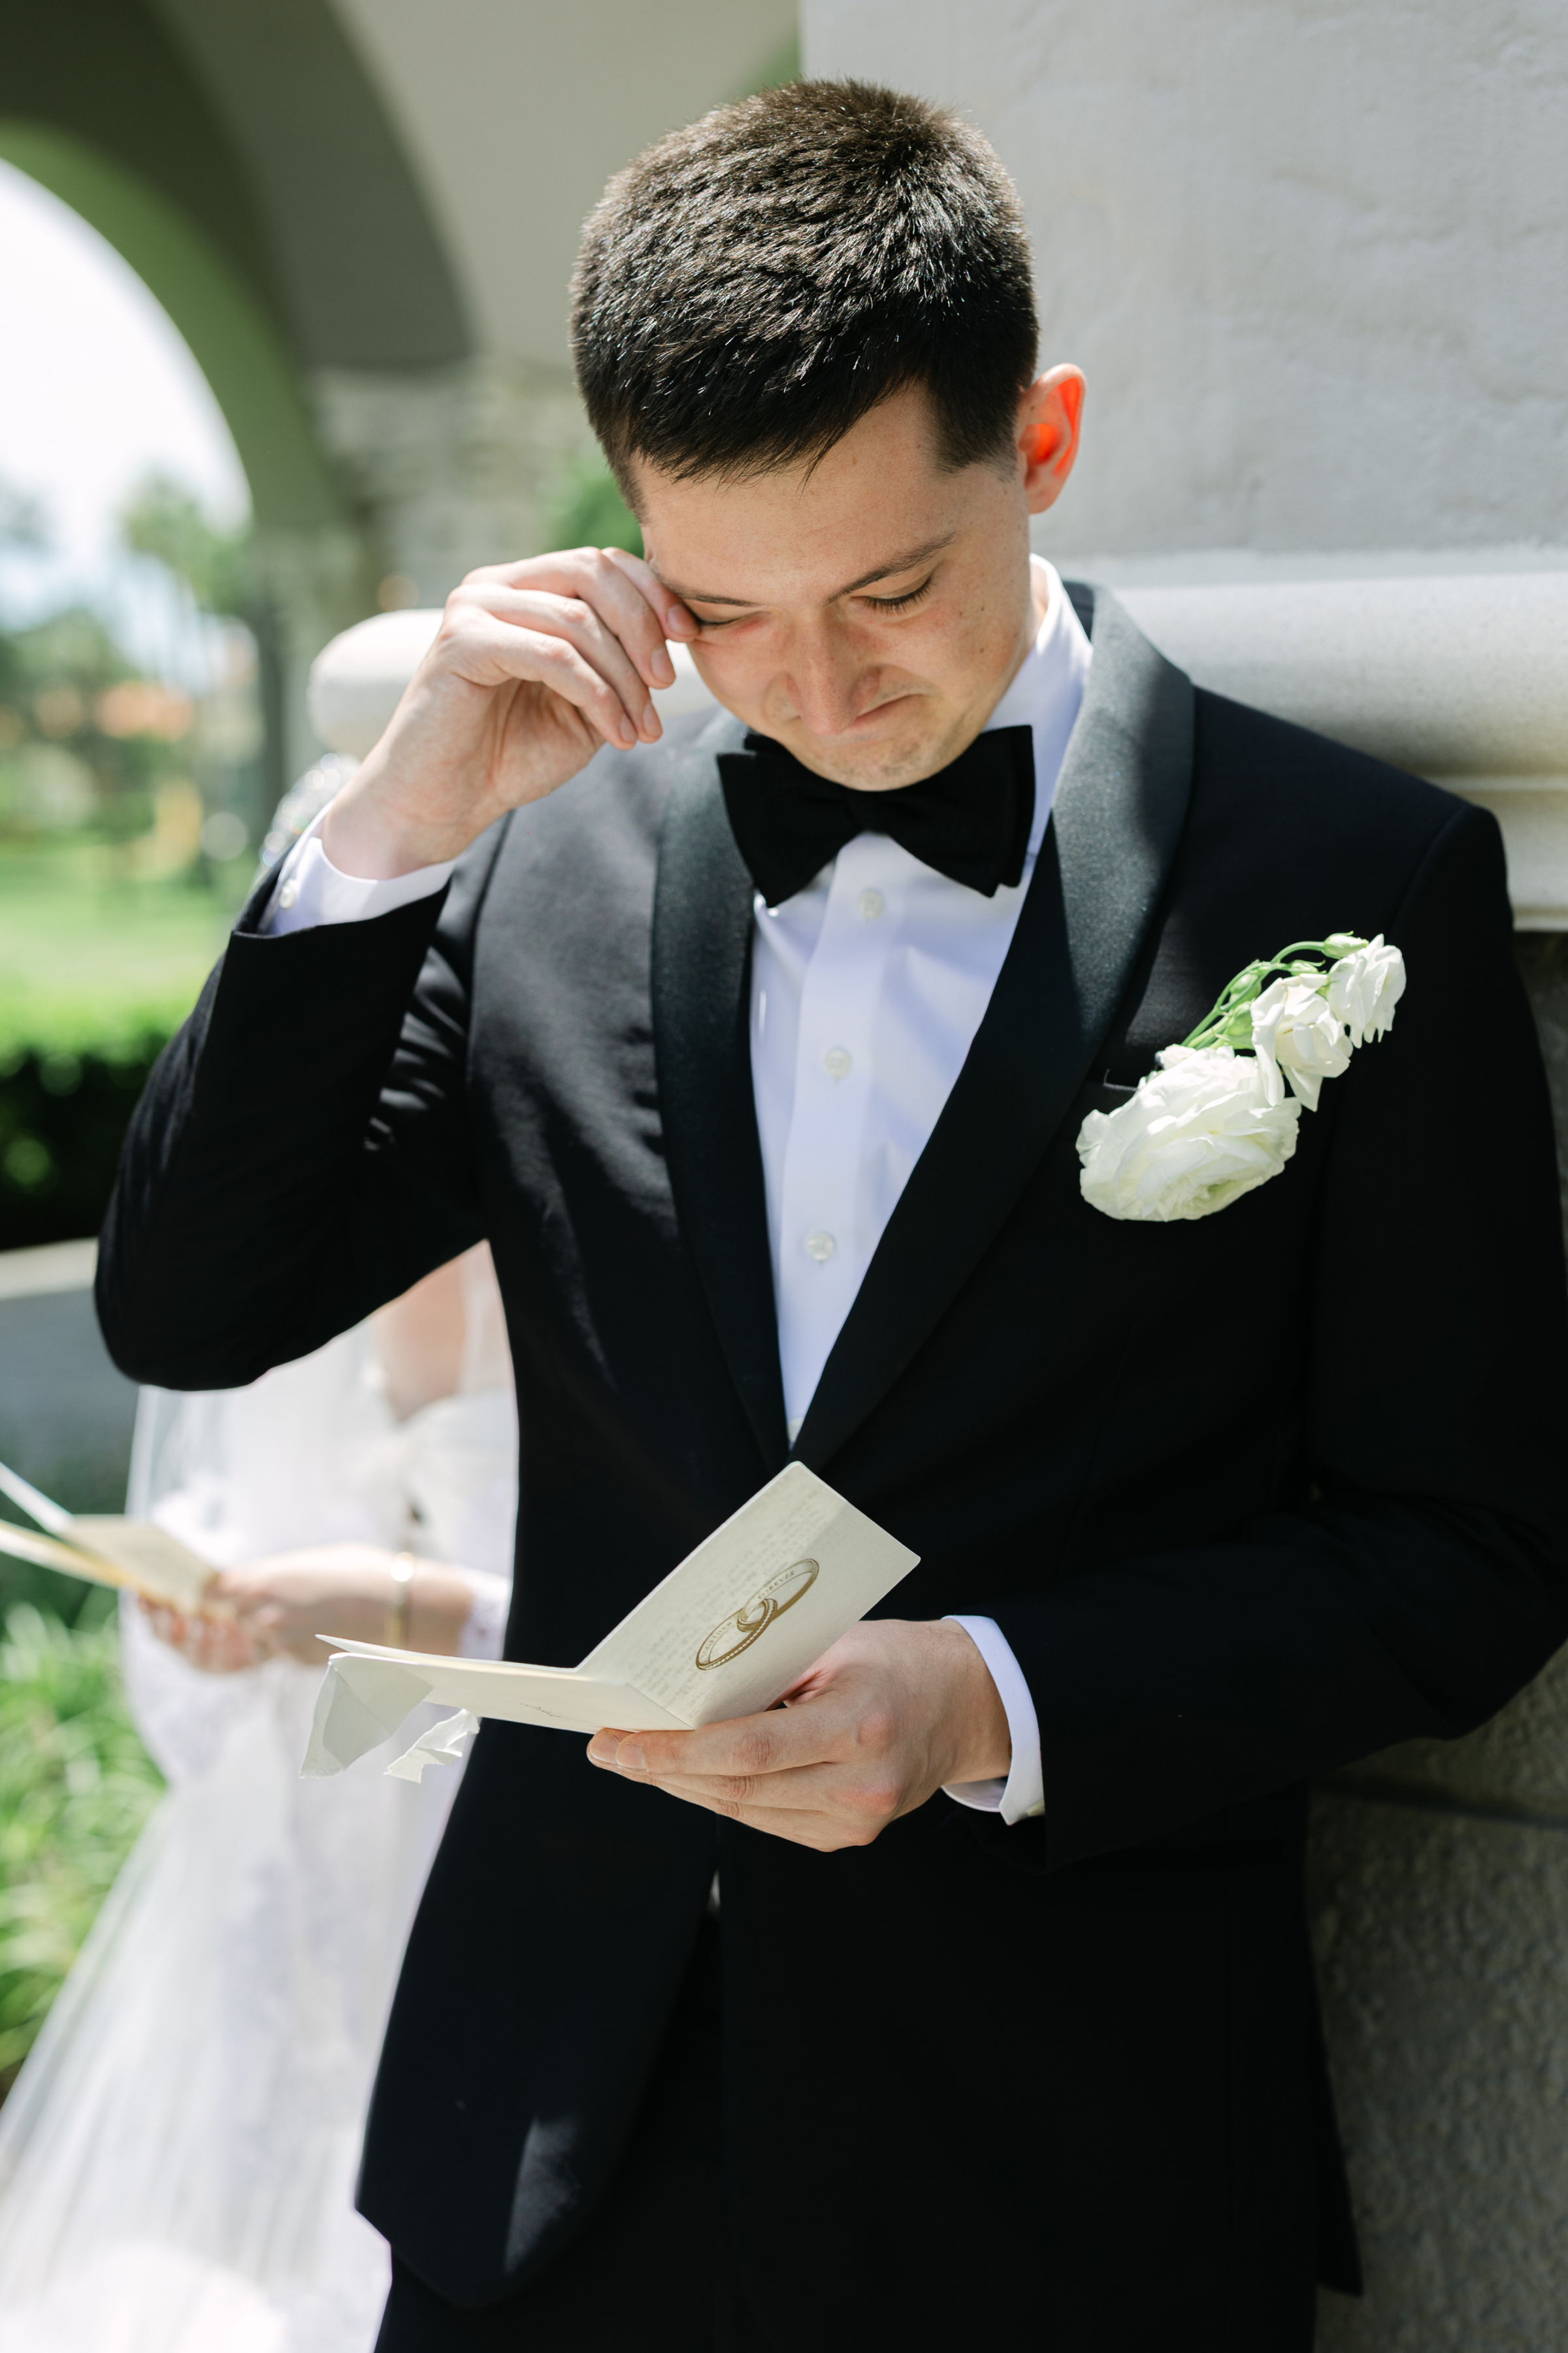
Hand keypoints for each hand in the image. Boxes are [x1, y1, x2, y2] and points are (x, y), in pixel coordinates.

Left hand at [143, 1543, 476, 1670]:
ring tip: (206, 1626)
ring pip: (227, 1648)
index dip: (164, 1597)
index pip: (194, 1592)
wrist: (398, 1604)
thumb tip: (233, 1593)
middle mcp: (258, 1616)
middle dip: (174, 1625)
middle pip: (200, 1627)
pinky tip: (251, 1635)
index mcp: (257, 1581)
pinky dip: (250, 1649)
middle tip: (159, 1615)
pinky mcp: (292, 1663)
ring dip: (210, 1641)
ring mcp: (274, 1645)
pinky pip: (260, 1657)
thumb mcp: (300, 1566)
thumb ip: (263, 1579)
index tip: (143, 1594)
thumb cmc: (354, 1571)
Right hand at [322, 547, 697, 877]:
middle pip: (592, 572)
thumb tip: (681, 629)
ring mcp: (474, 608)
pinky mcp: (461, 643)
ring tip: (640, 730)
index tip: (689, 636)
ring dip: (624, 679)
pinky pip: (553, 656)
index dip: (653, 592)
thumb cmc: (509, 754)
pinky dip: (596, 696)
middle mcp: (495, 586)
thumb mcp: (585, 704)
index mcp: (525, 590)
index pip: (601, 561)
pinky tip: (615, 735)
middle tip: (665, 684)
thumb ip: (619, 664)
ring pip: (578, 621)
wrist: (443, 803)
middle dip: (643, 628)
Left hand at [585, 1619, 1011, 1851]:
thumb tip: (682, 1697)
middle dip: (661, 1770)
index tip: (620, 1743)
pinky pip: (768, 1818)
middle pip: (736, 1789)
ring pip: (745, 1810)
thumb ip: (767, 1674)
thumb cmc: (898, 1660)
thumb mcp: (834, 1647)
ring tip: (635, 1760)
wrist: (968, 1704)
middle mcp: (860, 1785)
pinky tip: (689, 1775)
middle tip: (609, 1750)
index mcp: (859, 1727)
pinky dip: (724, 1796)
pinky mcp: (850, 1835)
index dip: (675, 1754)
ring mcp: (856, 1820)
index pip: (747, 1751)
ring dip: (683, 1786)